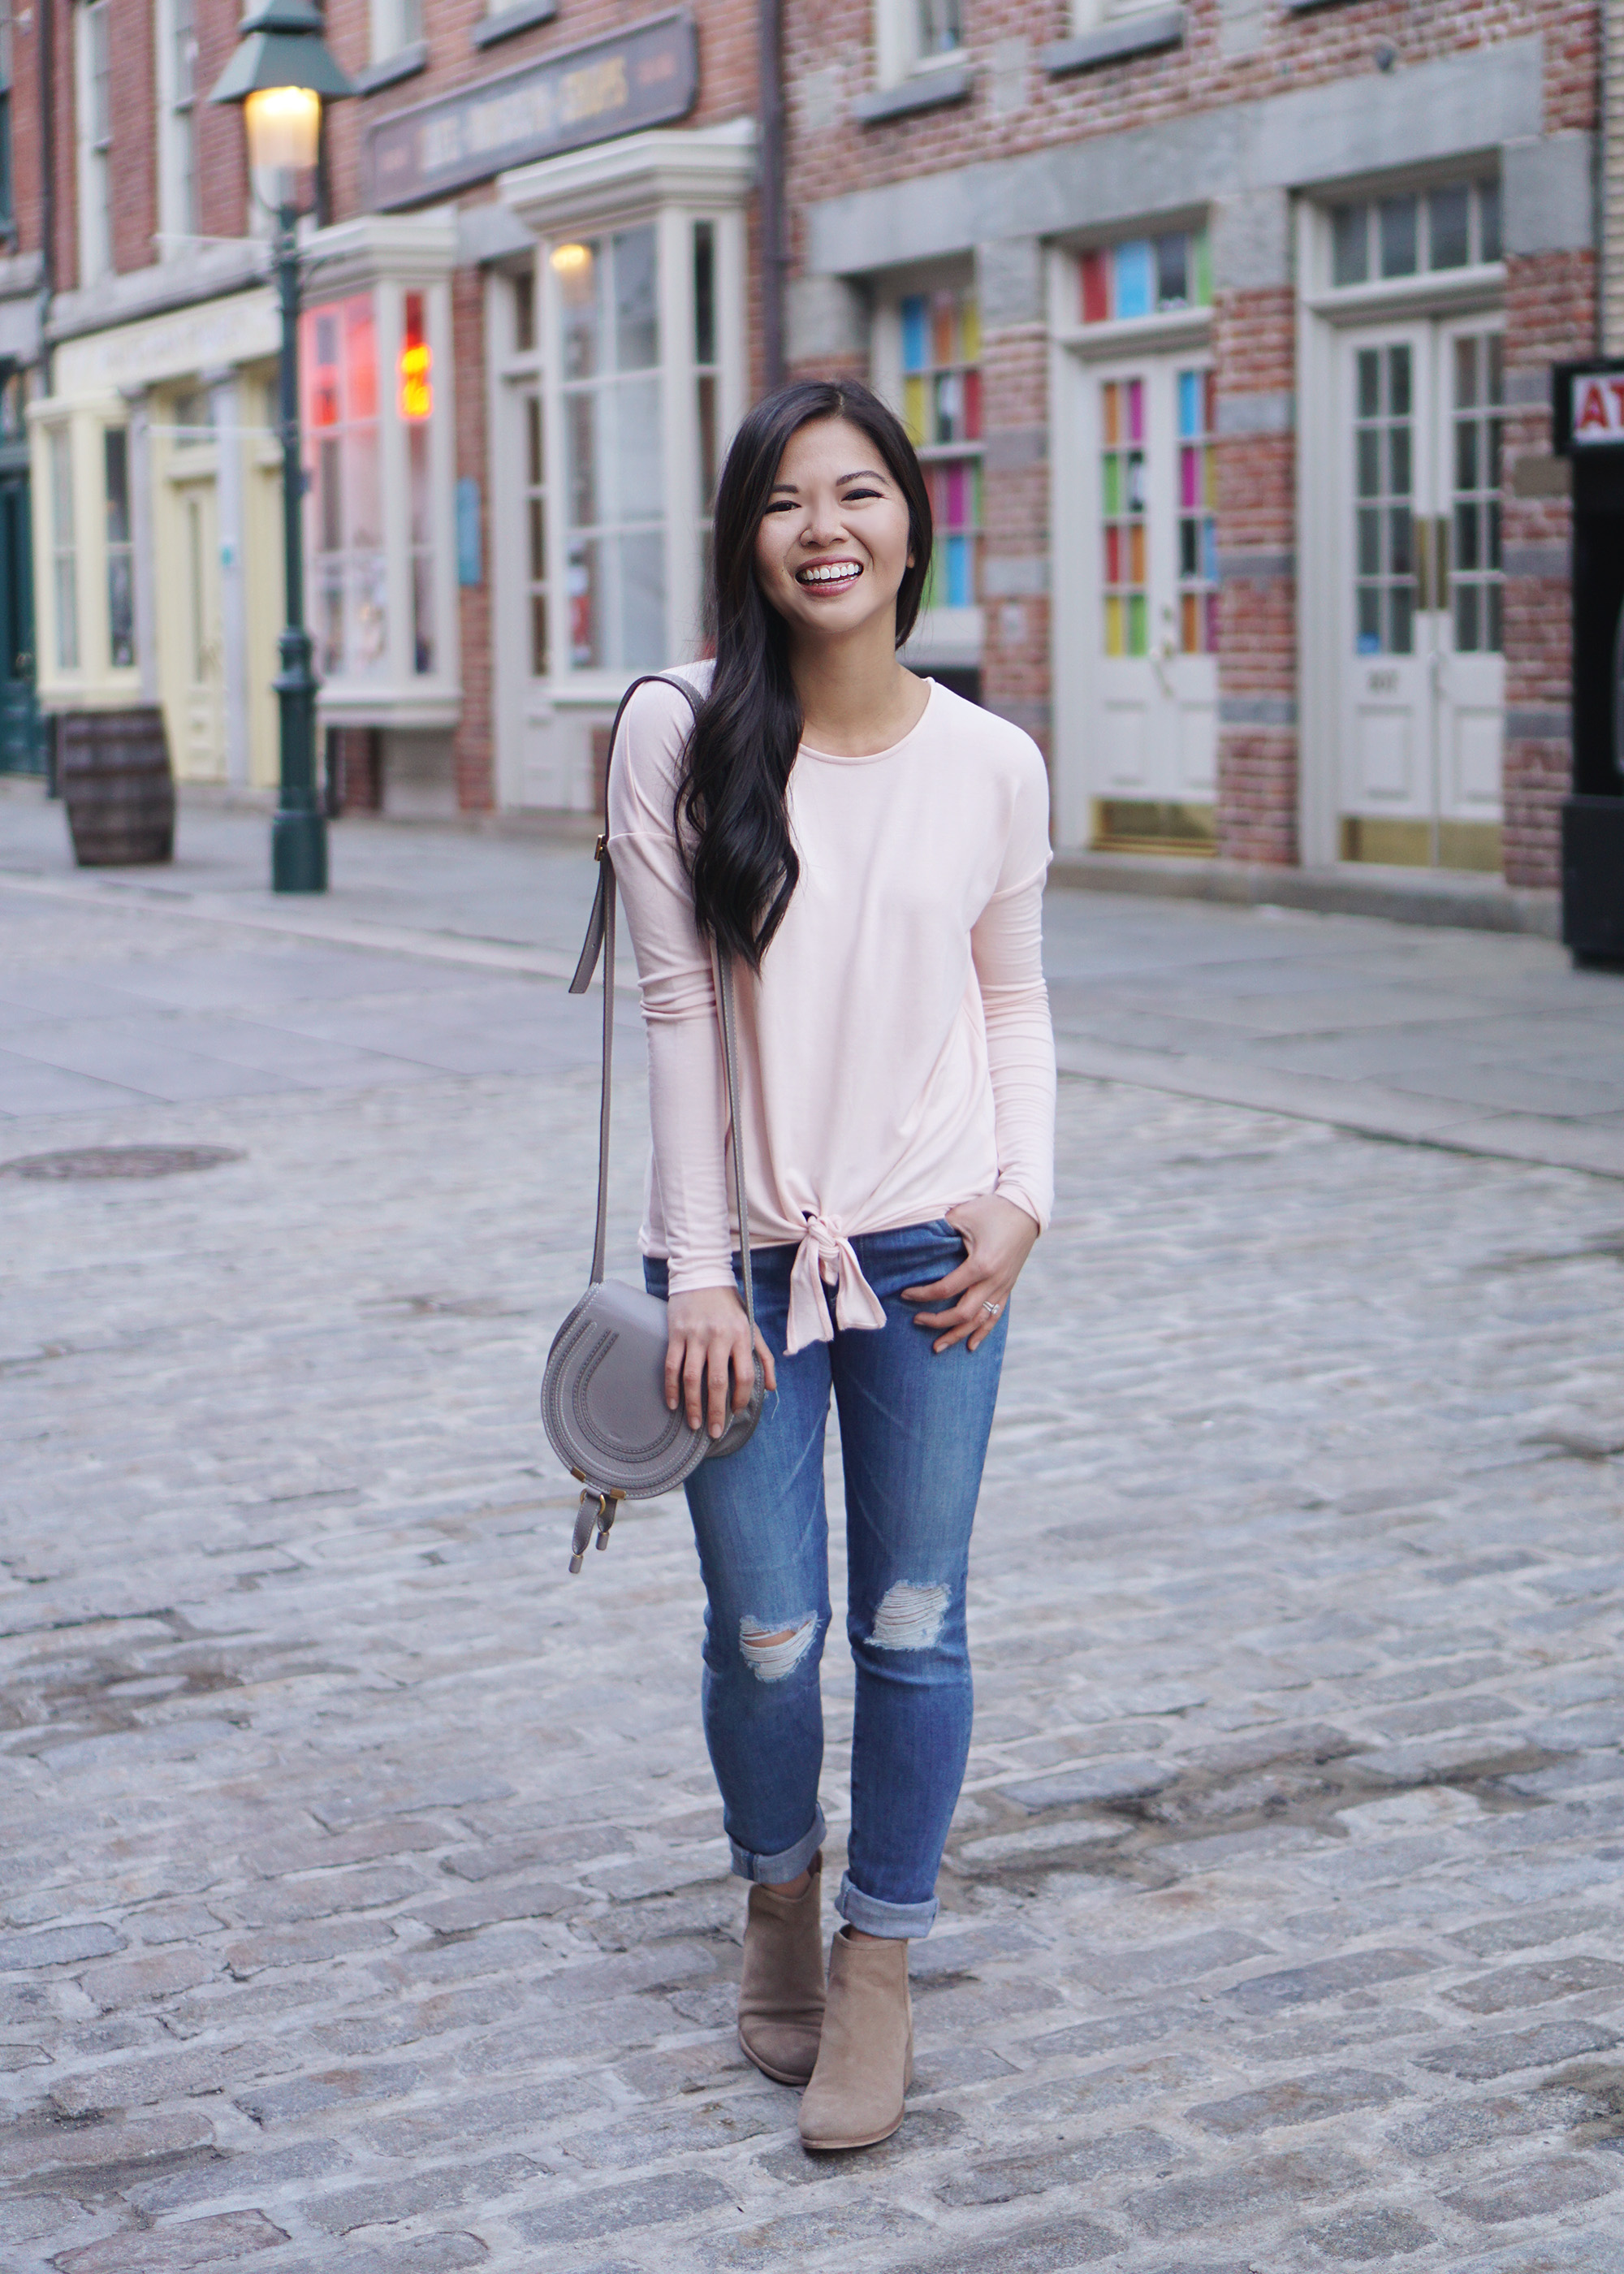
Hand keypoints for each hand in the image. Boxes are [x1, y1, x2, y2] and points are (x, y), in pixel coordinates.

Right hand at [666, 1286, 777, 1438]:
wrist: (702, 1276)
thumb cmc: (730, 1306)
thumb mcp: (752, 1327)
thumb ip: (764, 1357)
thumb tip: (771, 1387)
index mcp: (741, 1335)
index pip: (744, 1375)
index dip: (741, 1398)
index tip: (735, 1412)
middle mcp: (719, 1336)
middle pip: (717, 1381)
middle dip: (716, 1410)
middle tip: (713, 1431)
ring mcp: (695, 1335)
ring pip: (692, 1377)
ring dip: (692, 1404)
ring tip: (694, 1423)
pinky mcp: (676, 1333)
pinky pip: (671, 1366)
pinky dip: (671, 1387)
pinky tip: (672, 1404)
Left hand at [902, 1195, 1037, 1354]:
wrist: (1026, 1208)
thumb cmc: (992, 1209)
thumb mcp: (962, 1215)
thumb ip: (940, 1231)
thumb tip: (917, 1244)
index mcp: (981, 1265)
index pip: (946, 1289)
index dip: (923, 1295)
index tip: (905, 1294)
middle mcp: (994, 1281)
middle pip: (962, 1313)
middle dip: (936, 1322)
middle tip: (916, 1321)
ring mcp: (1003, 1286)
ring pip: (979, 1321)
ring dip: (957, 1335)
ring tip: (937, 1347)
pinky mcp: (1008, 1286)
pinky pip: (995, 1315)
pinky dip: (982, 1332)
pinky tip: (971, 1346)